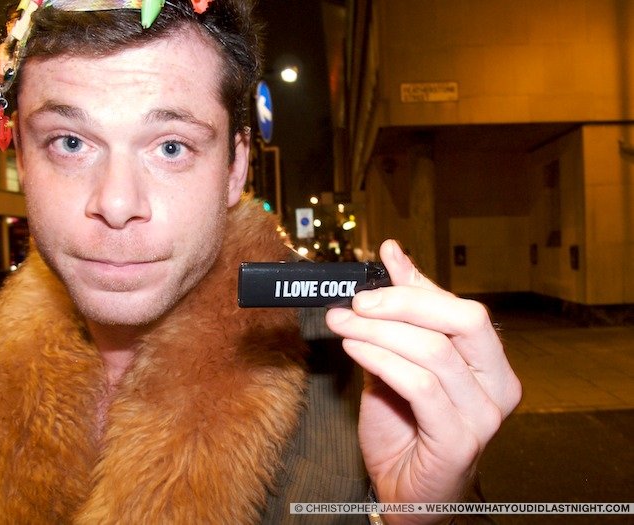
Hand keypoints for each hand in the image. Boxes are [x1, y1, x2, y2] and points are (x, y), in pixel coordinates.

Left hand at [326, 240, 520, 523]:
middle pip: (462, 319)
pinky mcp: (460, 440)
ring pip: (433, 350)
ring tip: (341, 324)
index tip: (377, 266)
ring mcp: (484, 415)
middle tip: (358, 301)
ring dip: (378, 332)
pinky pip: (419, 385)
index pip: (459, 306)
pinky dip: (381, 360)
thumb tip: (393, 253)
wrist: (405, 490)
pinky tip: (354, 351)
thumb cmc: (405, 426)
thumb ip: (401, 313)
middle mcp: (498, 385)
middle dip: (403, 302)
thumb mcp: (399, 358)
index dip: (415, 283)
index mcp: (489, 361)